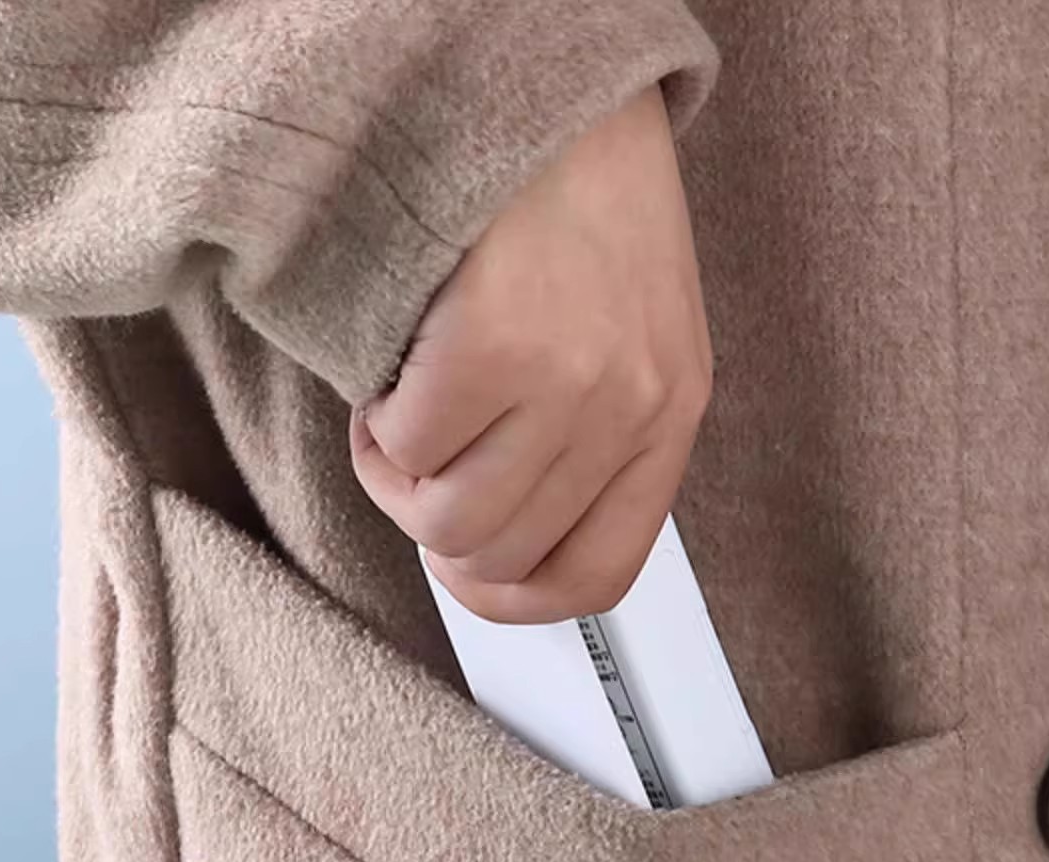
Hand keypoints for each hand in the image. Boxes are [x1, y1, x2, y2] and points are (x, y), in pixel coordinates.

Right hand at [349, 83, 712, 623]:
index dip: (511, 596)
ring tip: (405, 407)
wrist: (544, 78)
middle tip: (418, 454)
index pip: (595, 577)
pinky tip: (395, 364)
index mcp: (669, 414)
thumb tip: (494, 541)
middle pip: (501, 559)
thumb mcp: (625, 334)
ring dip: (399, 477)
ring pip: (446, 523)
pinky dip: (378, 418)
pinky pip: (404, 447)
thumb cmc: (576, 198)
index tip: (466, 564)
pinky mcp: (493, 345)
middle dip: (433, 522)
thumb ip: (586, 441)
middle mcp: (631, 408)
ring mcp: (568, 381)